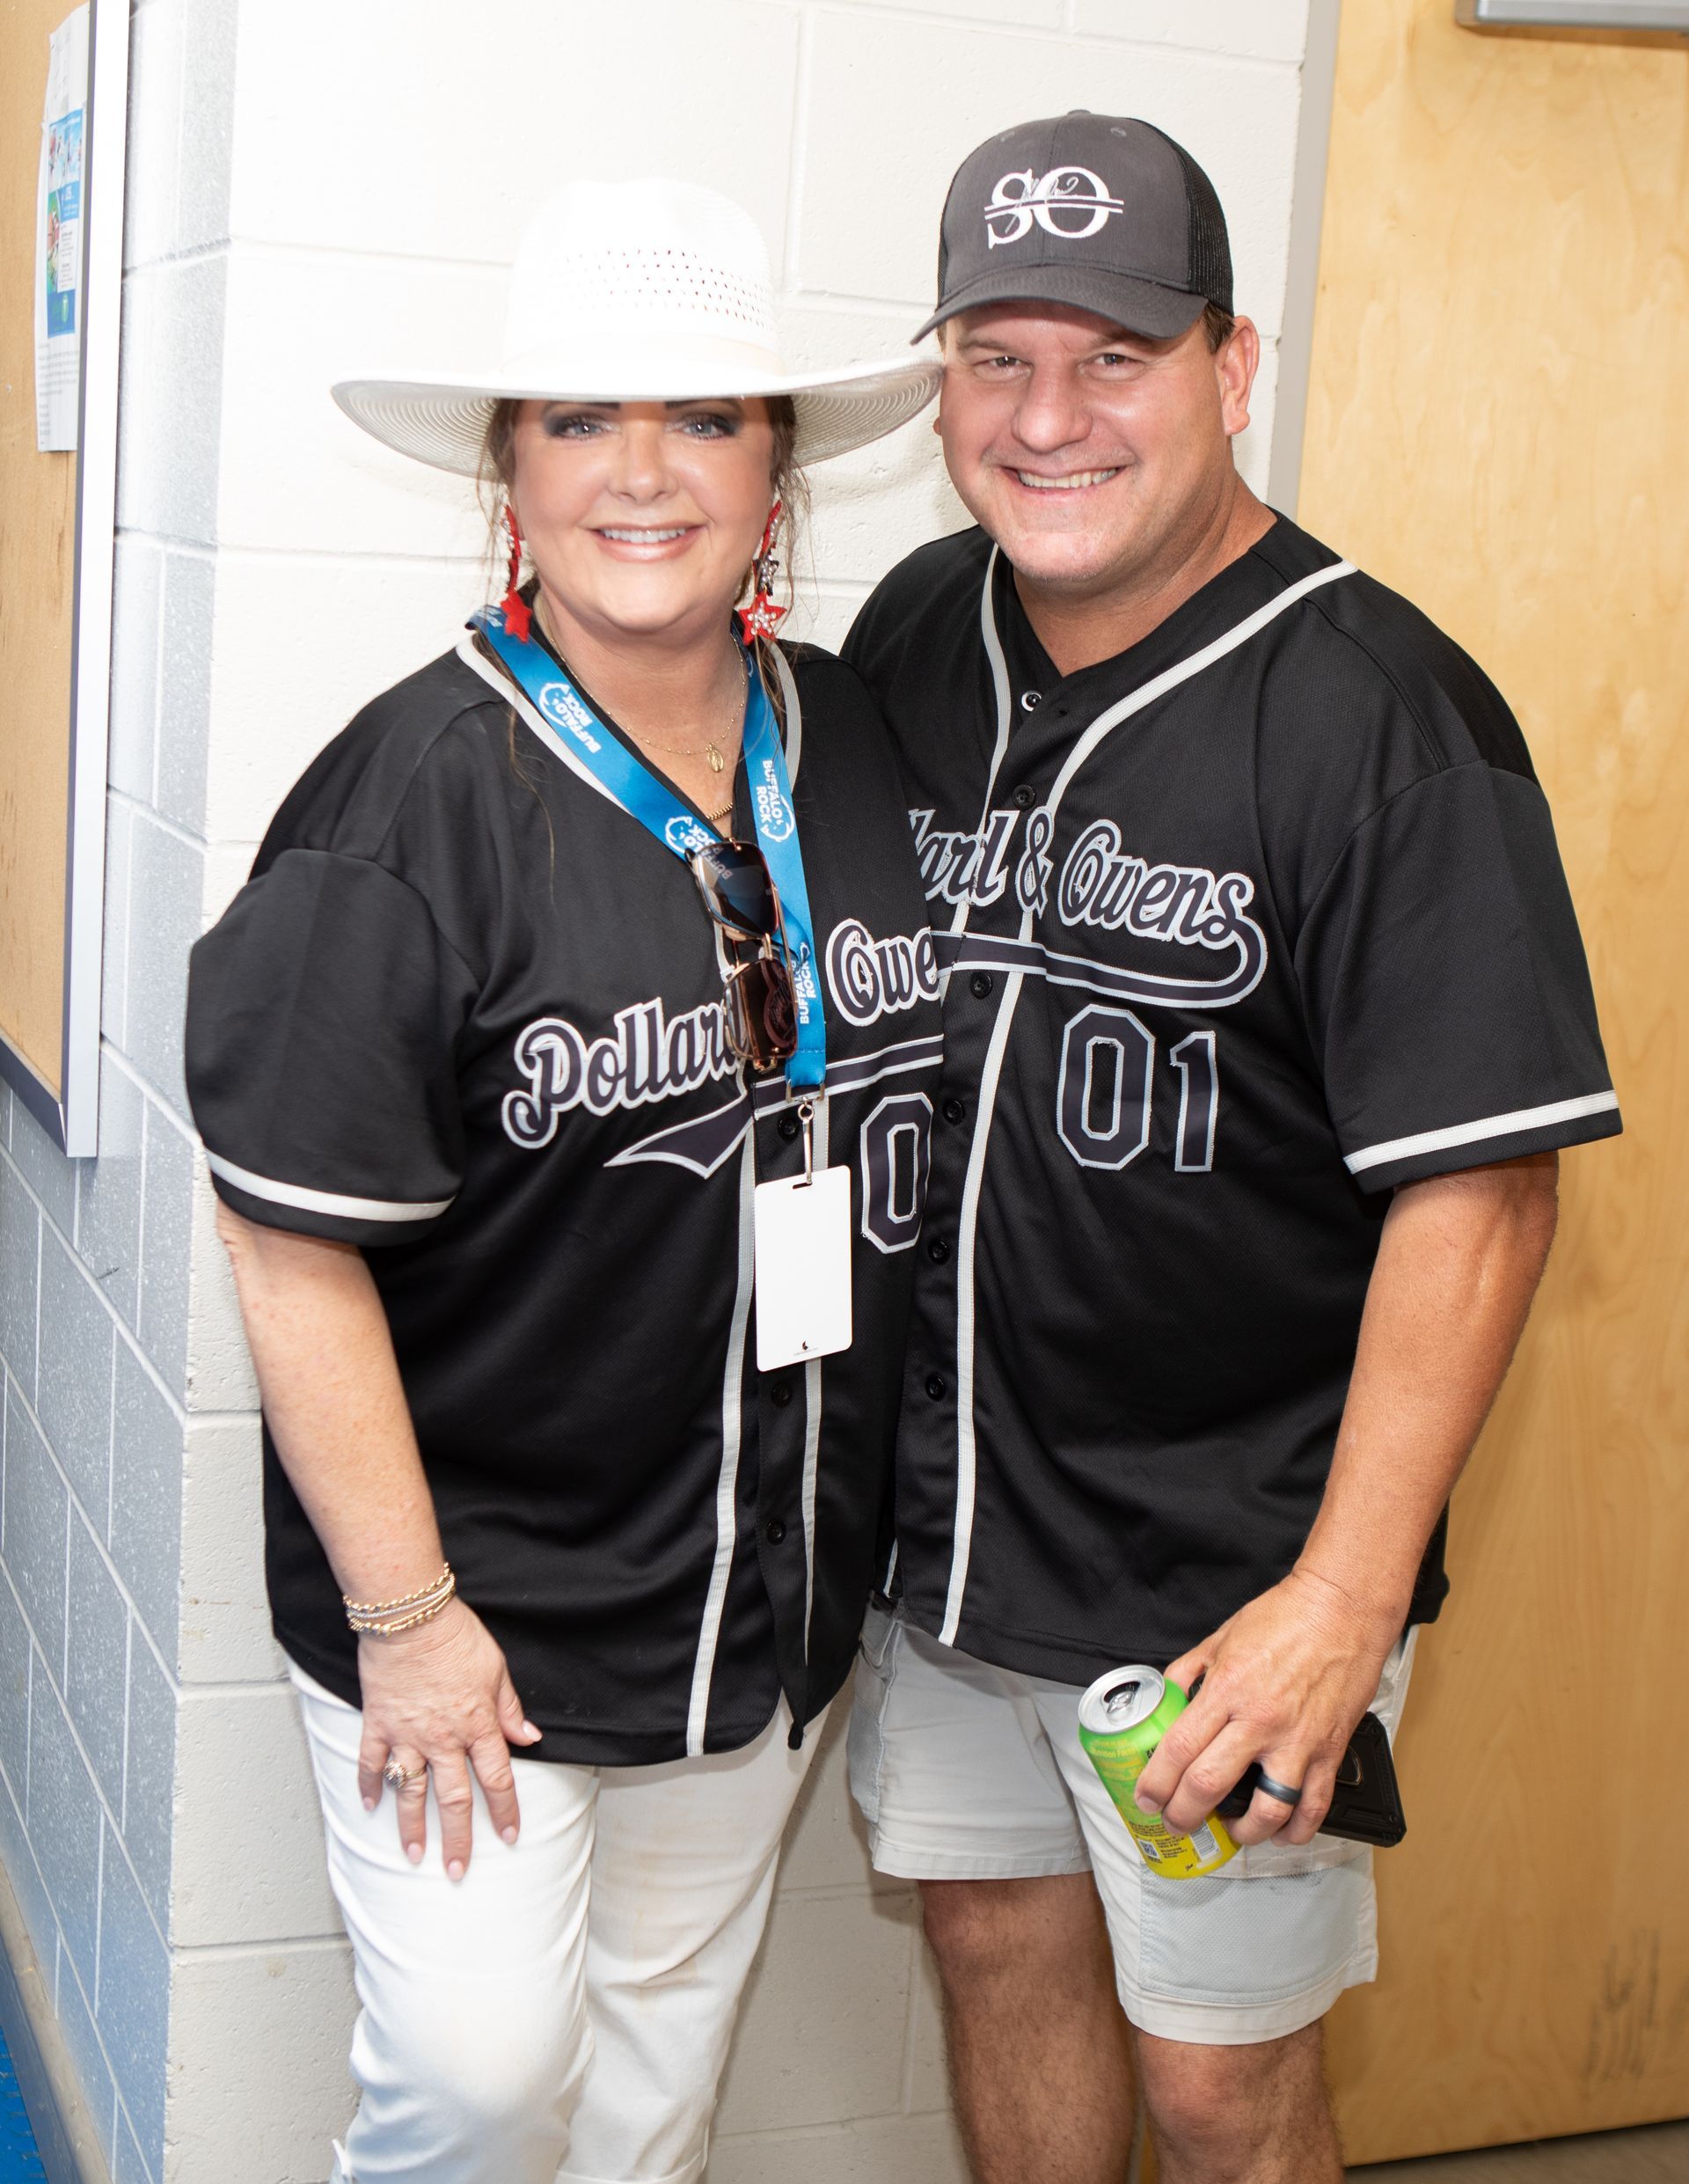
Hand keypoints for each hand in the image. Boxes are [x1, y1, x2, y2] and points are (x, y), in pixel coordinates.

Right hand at [356, 1598, 541, 1878]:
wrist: (410, 1616)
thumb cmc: (455, 1635)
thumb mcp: (496, 1668)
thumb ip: (510, 1707)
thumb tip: (530, 1737)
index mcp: (478, 1724)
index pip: (497, 1777)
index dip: (506, 1810)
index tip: (510, 1836)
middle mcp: (443, 1738)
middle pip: (454, 1798)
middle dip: (458, 1838)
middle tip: (457, 1870)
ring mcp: (407, 1735)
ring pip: (411, 1792)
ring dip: (412, 1827)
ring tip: (414, 1856)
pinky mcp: (378, 1724)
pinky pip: (371, 1763)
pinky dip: (368, 1787)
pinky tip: (369, 1807)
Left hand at [1130, 1570, 1395, 1848]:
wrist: (1342, 1610)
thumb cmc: (1284, 1618)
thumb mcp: (1220, 1638)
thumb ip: (1188, 1672)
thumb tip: (1165, 1701)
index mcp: (1227, 1688)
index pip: (1178, 1748)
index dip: (1156, 1783)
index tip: (1146, 1798)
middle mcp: (1259, 1720)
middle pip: (1209, 1784)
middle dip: (1183, 1814)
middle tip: (1176, 1822)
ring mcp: (1297, 1740)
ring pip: (1265, 1810)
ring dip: (1241, 1832)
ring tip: (1229, 1830)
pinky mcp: (1330, 1751)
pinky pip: (1313, 1806)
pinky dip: (1295, 1831)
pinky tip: (1279, 1832)